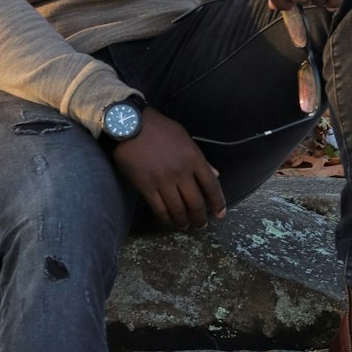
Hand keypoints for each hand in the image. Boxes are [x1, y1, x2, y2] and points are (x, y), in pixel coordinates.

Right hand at [111, 108, 225, 228]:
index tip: (221, 214)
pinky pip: (159, 209)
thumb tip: (216, 175)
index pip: (212, 186)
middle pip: (196, 203)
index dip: (218, 203)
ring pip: (178, 210)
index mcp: (194, 158)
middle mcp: (181, 172)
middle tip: (201, 225)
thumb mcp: (185, 139)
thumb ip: (201, 159)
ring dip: (183, 221)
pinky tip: (169, 220)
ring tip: (185, 225)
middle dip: (201, 218)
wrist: (130, 125)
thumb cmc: (160, 129)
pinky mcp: (146, 187)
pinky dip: (166, 218)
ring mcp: (163, 181)